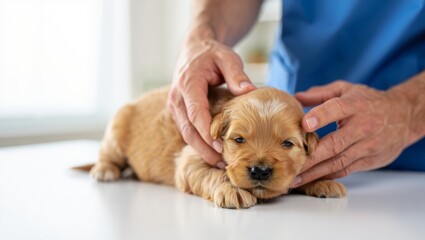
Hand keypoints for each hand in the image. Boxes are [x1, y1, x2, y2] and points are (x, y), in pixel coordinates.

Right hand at [168, 35, 255, 167]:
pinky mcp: (179, 112)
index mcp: (188, 84)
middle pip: (188, 130)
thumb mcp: (227, 57)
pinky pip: (187, 130)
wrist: (194, 49)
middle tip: (222, 164)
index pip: (195, 112)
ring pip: (186, 134)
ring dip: (201, 150)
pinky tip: (214, 153)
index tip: (220, 147)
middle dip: (204, 149)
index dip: (206, 132)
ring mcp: (175, 105)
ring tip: (220, 164)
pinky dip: (199, 143)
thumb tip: (249, 91)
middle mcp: (177, 97)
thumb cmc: (212, 53)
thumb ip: (236, 74)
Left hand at [292, 81, 412, 186]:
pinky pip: (345, 170)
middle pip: (335, 143)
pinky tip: (311, 179)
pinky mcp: (370, 160)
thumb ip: (321, 94)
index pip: (337, 109)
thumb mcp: (347, 89)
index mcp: (354, 105)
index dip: (321, 116)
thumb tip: (296, 97)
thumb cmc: (368, 101)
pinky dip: (328, 175)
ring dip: (315, 172)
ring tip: (295, 178)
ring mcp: (367, 146)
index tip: (305, 124)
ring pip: (338, 161)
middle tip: (290, 164)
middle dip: (311, 157)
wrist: (404, 116)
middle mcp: (362, 127)